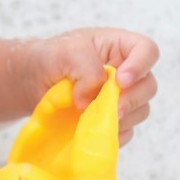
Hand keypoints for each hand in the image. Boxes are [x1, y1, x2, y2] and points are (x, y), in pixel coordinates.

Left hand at [18, 28, 158, 145]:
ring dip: (120, 117)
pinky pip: (126, 131)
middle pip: (148, 86)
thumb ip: (87, 69)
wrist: (32, 82)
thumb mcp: (66, 52)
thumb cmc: (50, 58)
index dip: (140, 66)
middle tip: (110, 108)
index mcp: (119, 47)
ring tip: (90, 116)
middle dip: (130, 98)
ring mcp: (122, 97)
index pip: (147, 51)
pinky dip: (111, 133)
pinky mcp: (114, 120)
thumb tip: (93, 99)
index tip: (121, 80)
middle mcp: (126, 72)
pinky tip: (91, 129)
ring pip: (140, 110)